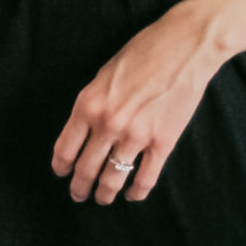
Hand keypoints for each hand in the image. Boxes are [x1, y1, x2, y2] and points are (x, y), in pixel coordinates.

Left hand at [52, 0, 221, 204]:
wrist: (183, 46)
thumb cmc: (142, 52)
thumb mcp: (104, 74)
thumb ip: (93, 103)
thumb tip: (85, 129)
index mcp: (88, 104)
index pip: (66, 148)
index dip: (61, 166)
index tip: (62, 174)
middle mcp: (108, 124)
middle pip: (86, 168)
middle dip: (80, 187)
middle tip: (78, 195)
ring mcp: (136, 135)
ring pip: (113, 178)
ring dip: (105, 194)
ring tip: (103, 199)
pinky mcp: (163, 142)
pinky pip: (146, 179)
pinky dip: (137, 192)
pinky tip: (132, 195)